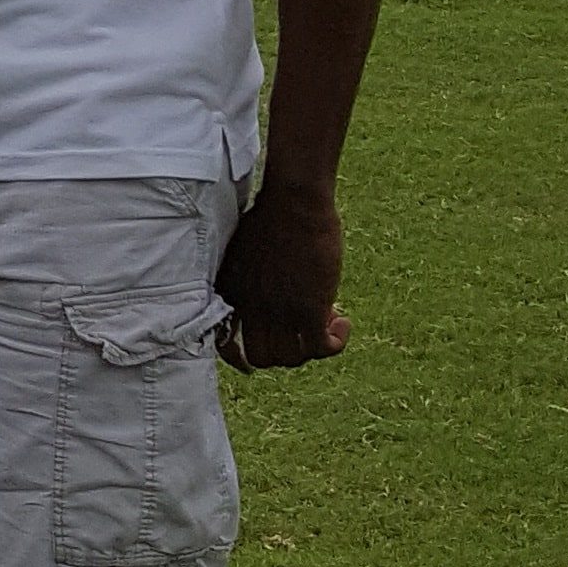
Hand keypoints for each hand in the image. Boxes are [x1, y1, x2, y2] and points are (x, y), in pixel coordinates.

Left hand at [215, 180, 349, 368]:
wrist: (293, 202)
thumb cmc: (272, 214)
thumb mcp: (244, 249)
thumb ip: (249, 275)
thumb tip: (269, 284)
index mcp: (232, 293)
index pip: (224, 343)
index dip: (238, 358)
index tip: (249, 364)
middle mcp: (250, 308)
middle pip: (262, 357)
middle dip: (284, 351)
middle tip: (304, 330)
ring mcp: (278, 311)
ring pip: (292, 358)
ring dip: (311, 348)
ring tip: (328, 321)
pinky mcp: (309, 309)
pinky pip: (321, 347)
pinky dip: (335, 343)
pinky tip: (343, 322)